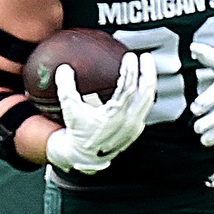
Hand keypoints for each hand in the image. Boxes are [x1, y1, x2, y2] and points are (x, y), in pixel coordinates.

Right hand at [44, 54, 156, 173]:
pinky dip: (144, 93)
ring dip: (149, 82)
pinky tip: (141, 84)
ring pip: (148, 100)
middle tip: (146, 57)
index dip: (130, 70)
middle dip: (148, 72)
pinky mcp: (136, 129)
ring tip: (146, 67)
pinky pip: (145, 107)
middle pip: (146, 92)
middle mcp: (129, 121)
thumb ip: (66, 89)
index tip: (131, 56)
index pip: (128, 88)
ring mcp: (135, 126)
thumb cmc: (79, 132)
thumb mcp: (70, 110)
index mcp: (115, 115)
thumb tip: (64, 68)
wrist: (86, 157)